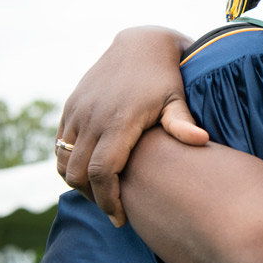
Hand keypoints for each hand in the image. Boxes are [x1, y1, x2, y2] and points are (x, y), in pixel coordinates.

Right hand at [56, 26, 207, 225]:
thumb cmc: (166, 77)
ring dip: (78, 183)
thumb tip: (202, 140)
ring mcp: (77, 111)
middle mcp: (92, 116)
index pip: (102, 172)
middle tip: (114, 210)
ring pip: (64, 161)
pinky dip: (69, 164)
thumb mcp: (177, 98)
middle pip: (78, 174)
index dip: (108, 200)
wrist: (141, 44)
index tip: (120, 218)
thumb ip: (183, 122)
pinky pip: (60, 145)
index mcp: (119, 120)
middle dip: (93, 198)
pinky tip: (92, 172)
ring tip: (103, 193)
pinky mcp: (70, 106)